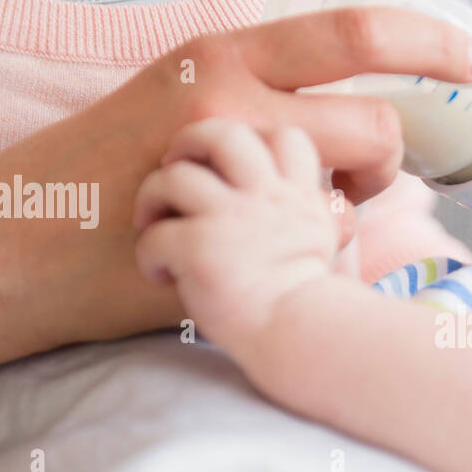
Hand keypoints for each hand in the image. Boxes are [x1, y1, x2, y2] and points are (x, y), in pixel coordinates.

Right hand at [0, 7, 471, 357]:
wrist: (8, 244)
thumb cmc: (98, 171)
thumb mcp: (176, 99)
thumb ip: (257, 102)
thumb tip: (342, 128)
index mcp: (224, 55)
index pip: (356, 32)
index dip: (433, 44)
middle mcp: (232, 103)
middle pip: (378, 124)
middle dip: (391, 160)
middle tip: (362, 179)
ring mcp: (230, 179)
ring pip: (354, 191)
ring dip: (352, 207)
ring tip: (297, 215)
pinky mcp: (224, 244)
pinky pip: (312, 246)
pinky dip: (310, 249)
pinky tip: (261, 250)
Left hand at [134, 119, 341, 353]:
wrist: (299, 338)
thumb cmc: (307, 304)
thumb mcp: (322, 243)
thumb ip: (311, 209)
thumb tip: (322, 198)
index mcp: (298, 194)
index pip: (284, 136)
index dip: (253, 142)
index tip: (234, 171)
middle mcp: (267, 197)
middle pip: (225, 132)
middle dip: (190, 143)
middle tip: (175, 167)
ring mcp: (233, 219)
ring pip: (176, 175)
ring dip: (153, 197)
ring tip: (153, 223)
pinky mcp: (200, 247)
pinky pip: (155, 235)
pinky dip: (148, 254)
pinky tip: (159, 274)